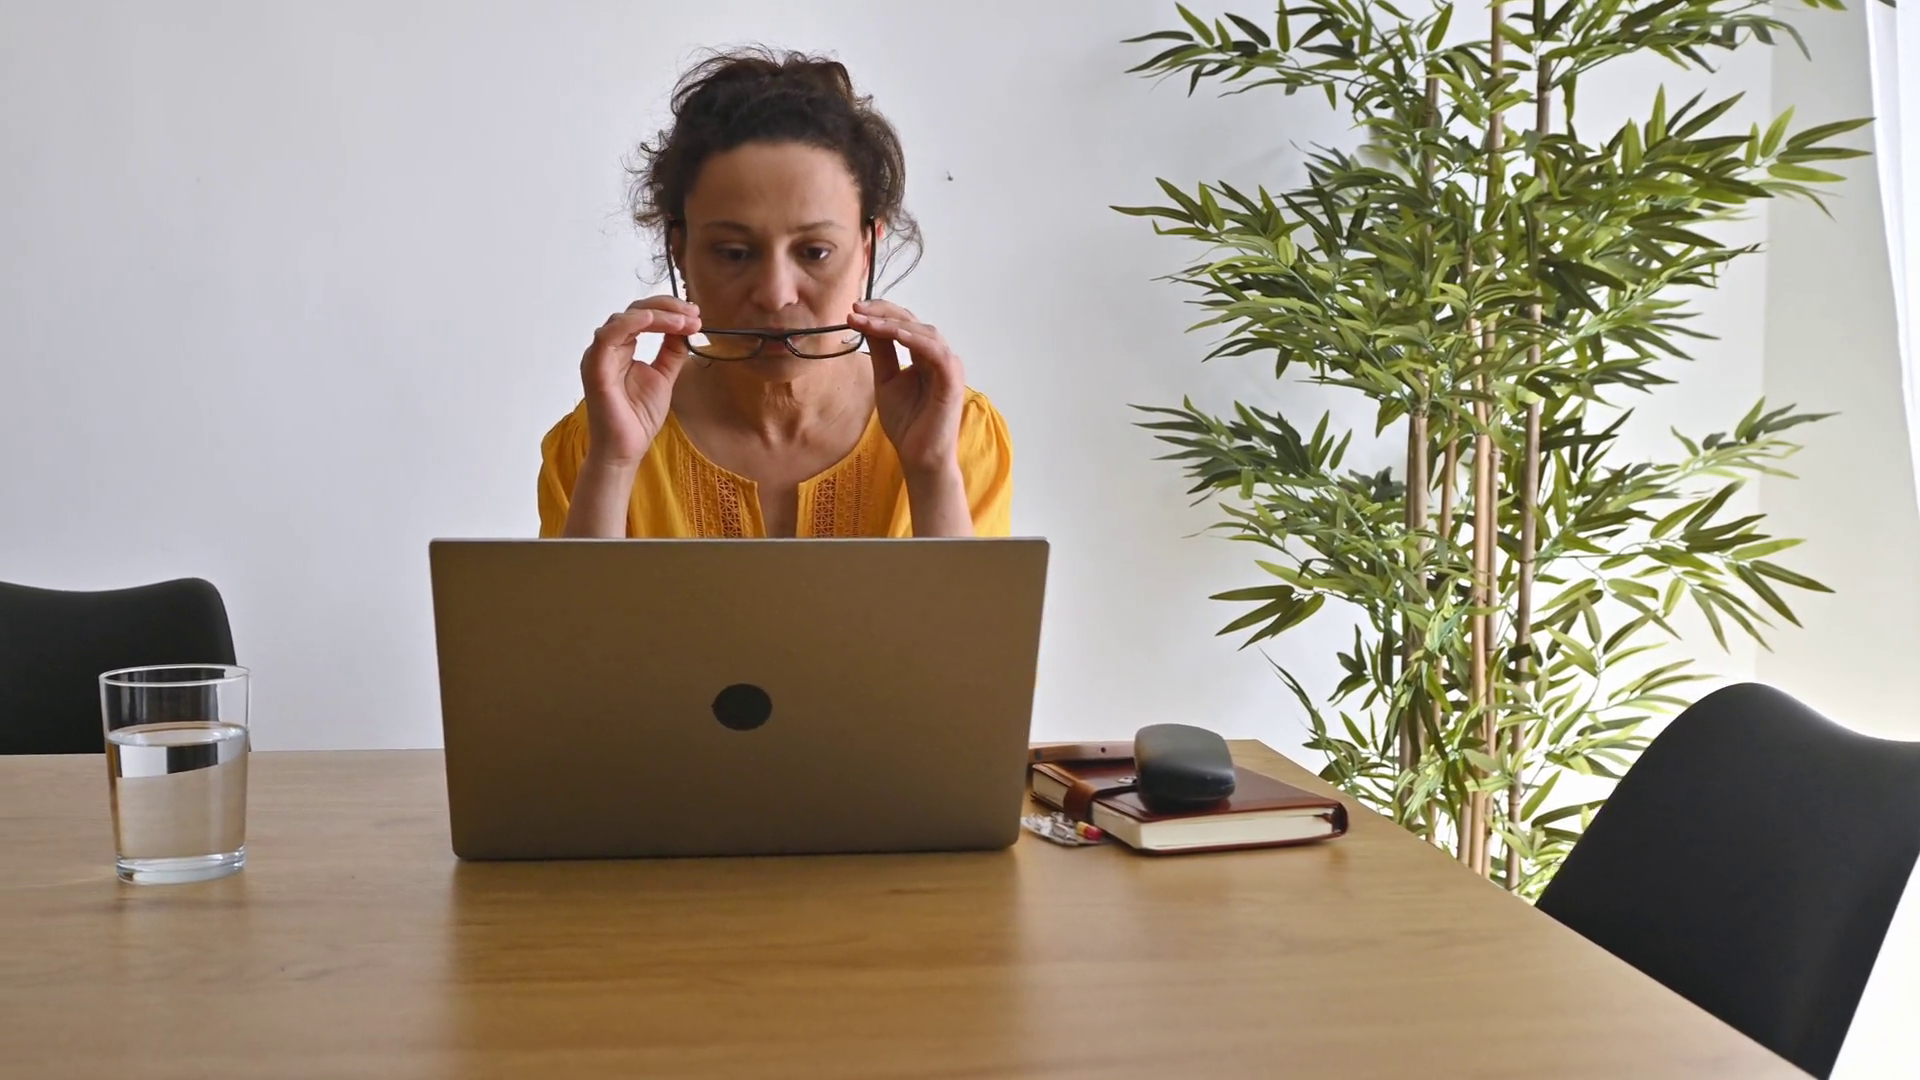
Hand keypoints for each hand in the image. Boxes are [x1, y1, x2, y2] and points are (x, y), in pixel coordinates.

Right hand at [578, 296, 700, 469]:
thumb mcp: (664, 376)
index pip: (643, 316)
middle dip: (667, 308)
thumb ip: (672, 351)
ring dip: (656, 314)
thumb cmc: (638, 416)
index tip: (696, 316)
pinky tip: (652, 320)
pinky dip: (630, 323)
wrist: (626, 448)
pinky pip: (608, 336)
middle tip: (693, 313)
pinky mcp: (595, 367)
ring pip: (624, 318)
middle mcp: (608, 347)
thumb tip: (685, 328)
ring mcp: (599, 355)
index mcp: (622, 347)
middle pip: (635, 311)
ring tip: (683, 320)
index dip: (670, 311)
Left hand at [851, 299, 965, 477]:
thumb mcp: (886, 379)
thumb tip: (866, 323)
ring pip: (924, 332)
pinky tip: (895, 335)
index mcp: (926, 355)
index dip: (881, 313)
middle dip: (883, 312)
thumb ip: (881, 352)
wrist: (919, 457)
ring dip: (894, 324)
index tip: (853, 311)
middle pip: (914, 321)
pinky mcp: (952, 379)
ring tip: (867, 321)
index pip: (905, 323)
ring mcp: (949, 366)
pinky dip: (915, 340)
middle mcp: (940, 356)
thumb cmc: (907, 423)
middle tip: (856, 309)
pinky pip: (936, 352)